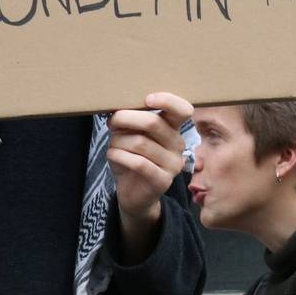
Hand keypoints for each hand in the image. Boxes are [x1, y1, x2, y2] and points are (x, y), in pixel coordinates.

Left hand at [107, 93, 193, 260]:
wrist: (134, 195)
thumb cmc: (132, 159)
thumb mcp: (131, 137)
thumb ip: (131, 123)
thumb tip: (118, 109)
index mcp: (173, 129)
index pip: (183, 110)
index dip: (167, 100)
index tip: (147, 99)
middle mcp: (178, 145)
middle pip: (153, 123)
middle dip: (126, 118)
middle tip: (112, 122)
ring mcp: (173, 164)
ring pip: (140, 143)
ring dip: (118, 141)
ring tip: (113, 145)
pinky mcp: (163, 181)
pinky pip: (138, 163)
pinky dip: (119, 156)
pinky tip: (113, 155)